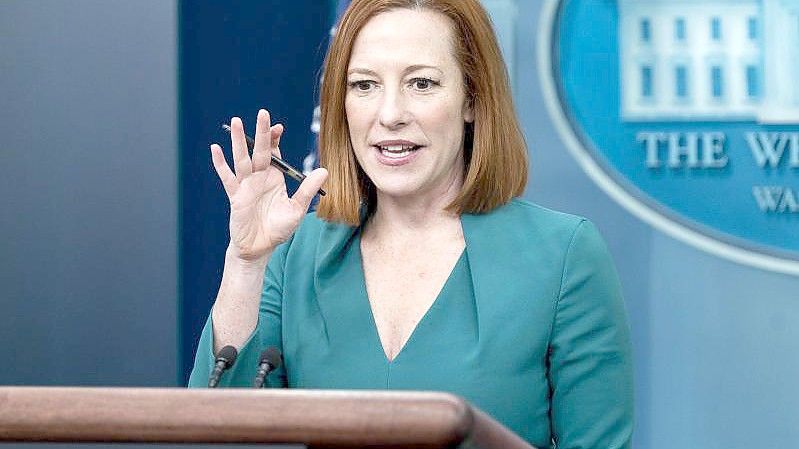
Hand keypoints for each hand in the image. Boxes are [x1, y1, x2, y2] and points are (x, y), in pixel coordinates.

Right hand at [211, 109, 327, 261]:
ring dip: (239, 142)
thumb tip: (324, 171)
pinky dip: (220, 164)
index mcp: (274, 178)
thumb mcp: (296, 209)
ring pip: (242, 159)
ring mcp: (245, 185)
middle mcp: (259, 178)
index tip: (279, 127)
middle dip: (261, 133)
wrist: (259, 248)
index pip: (274, 153)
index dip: (275, 139)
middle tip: (262, 113)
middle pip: (259, 151)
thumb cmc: (277, 229)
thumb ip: (307, 190)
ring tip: (237, 122)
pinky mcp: (235, 196)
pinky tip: (215, 149)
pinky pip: (227, 178)